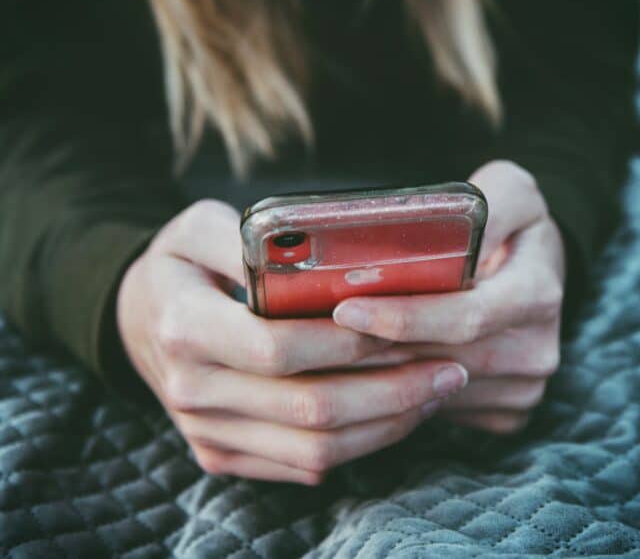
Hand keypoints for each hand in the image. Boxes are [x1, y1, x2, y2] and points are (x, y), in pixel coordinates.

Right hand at [117, 200, 468, 483]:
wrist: (138, 319)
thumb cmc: (178, 265)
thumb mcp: (195, 226)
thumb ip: (248, 234)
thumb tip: (315, 252)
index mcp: (186, 328)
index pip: (279, 347)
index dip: (349, 343)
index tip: (408, 327)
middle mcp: (193, 390)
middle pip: (308, 408)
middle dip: (390, 390)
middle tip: (448, 367)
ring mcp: (207, 431)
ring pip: (313, 450)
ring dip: (385, 424)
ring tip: (435, 391)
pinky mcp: (222, 453)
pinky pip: (302, 466)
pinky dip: (359, 445)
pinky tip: (395, 413)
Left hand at [333, 160, 564, 433]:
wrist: (538, 268)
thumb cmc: (514, 225)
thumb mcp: (511, 191)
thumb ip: (486, 203)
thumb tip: (446, 232)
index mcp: (537, 292)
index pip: (465, 316)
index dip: (404, 317)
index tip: (347, 308)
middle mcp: (537, 349)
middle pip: (441, 359)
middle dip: (375, 350)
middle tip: (317, 335)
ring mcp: (523, 386)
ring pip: (435, 390)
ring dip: (380, 374)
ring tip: (330, 349)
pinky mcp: (506, 410)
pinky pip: (443, 409)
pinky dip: (403, 394)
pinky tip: (368, 368)